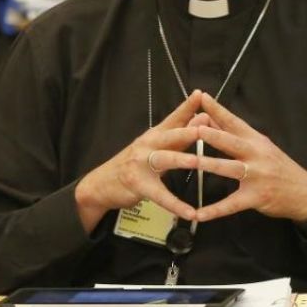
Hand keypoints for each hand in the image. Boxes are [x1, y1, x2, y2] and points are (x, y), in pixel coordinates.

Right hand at [74, 91, 203, 232]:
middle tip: (205, 126)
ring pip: (163, 160)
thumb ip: (178, 136)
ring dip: (180, 160)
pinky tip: (190, 212)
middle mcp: (147, 145)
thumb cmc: (134, 164)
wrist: (101, 183)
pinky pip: (160, 196)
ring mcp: (140, 164)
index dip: (186, 106)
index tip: (200, 94)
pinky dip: (176, 205)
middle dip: (187, 131)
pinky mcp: (137, 184)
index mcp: (154, 135)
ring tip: (198, 161)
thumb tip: (203, 118)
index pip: (172, 118)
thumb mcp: (155, 147)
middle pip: (169, 136)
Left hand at [193, 93, 306, 223]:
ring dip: (209, 164)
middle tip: (194, 128)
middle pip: (231, 142)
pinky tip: (199, 214)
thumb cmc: (280, 168)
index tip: (202, 97)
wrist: (306, 193)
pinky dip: (214, 210)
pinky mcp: (256, 197)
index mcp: (256, 140)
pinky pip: (231, 204)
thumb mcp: (262, 147)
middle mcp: (256, 155)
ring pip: (229, 168)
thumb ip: (237, 136)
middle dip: (213, 134)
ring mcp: (256, 176)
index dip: (218, 110)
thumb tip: (211, 121)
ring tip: (191, 162)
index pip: (235, 121)